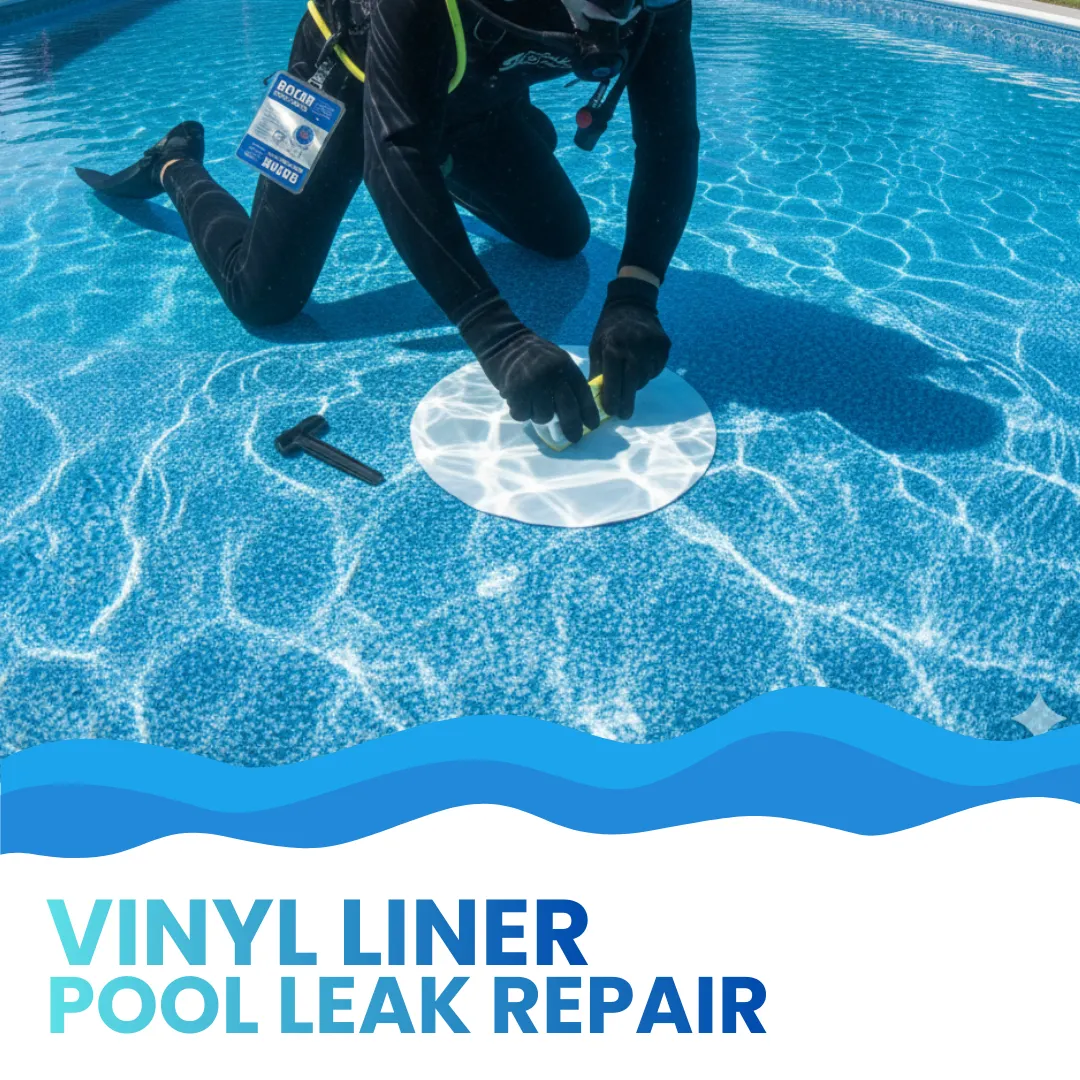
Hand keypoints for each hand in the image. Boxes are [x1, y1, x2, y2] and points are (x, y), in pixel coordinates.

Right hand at [457, 294, 600, 442]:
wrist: (502, 340)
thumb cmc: (530, 353)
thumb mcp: (556, 360)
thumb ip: (566, 380)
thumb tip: (576, 409)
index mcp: (565, 365)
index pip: (582, 392)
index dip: (588, 411)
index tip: (592, 426)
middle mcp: (552, 374)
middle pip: (567, 409)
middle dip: (572, 426)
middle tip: (573, 438)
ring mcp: (534, 383)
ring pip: (543, 416)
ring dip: (539, 416)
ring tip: (532, 405)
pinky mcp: (515, 390)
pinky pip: (523, 415)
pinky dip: (520, 413)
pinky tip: (518, 403)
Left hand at [589, 276, 670, 418]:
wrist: (632, 304)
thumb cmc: (609, 328)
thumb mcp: (597, 346)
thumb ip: (598, 371)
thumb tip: (596, 398)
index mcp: (614, 346)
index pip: (614, 378)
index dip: (613, 398)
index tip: (611, 412)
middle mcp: (635, 346)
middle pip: (632, 382)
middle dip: (627, 401)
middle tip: (624, 415)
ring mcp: (652, 346)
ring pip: (645, 377)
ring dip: (636, 385)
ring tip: (629, 381)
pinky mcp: (664, 347)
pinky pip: (656, 369)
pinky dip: (647, 373)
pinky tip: (640, 367)